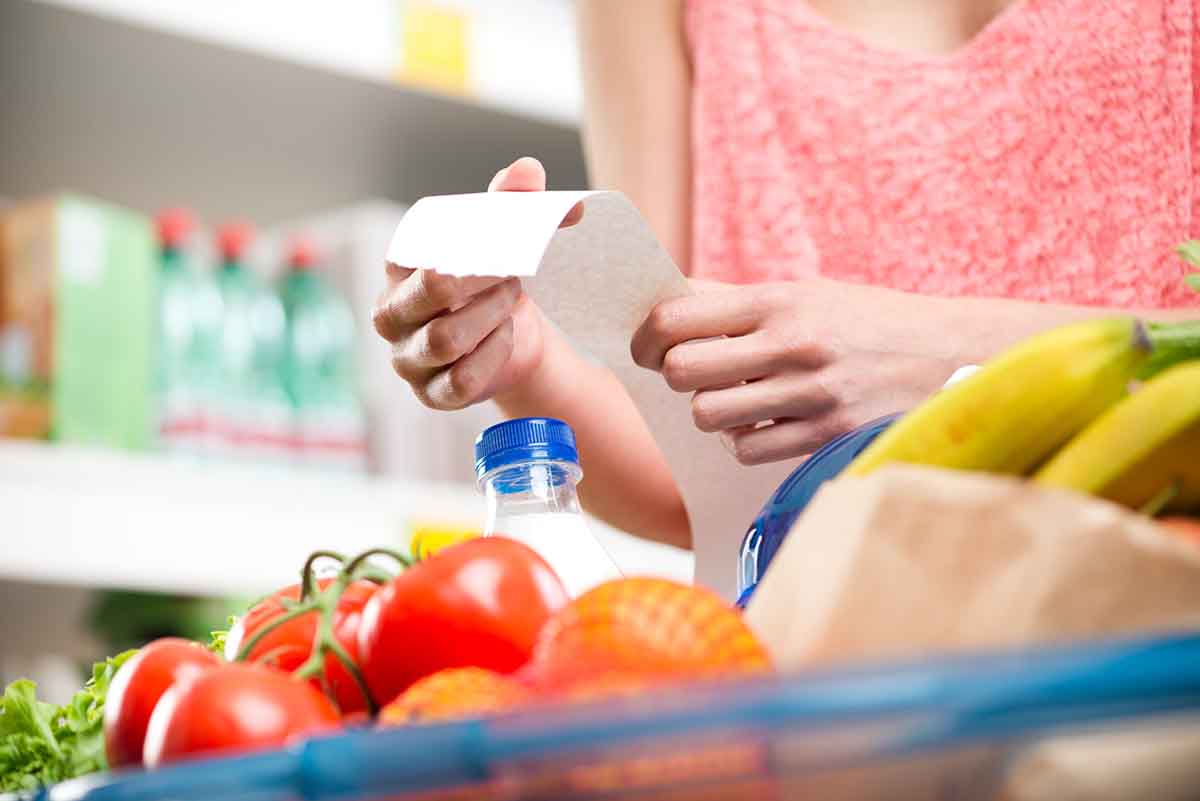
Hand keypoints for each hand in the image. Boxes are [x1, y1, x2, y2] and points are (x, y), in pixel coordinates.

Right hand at [372, 157, 580, 409]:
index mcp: (397, 266)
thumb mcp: (505, 237)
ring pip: (446, 339)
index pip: (419, 249)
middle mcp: (391, 313)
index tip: (503, 241)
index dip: (467, 244)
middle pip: (432, 290)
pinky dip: (493, 355)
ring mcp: (407, 357)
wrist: (515, 335)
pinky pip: (460, 380)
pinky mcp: (431, 394)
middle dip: (484, 279)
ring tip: (511, 301)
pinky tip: (507, 336)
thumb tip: (528, 170)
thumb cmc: (497, 278)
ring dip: (491, 316)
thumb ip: (512, 201)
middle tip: (513, 273)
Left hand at [630, 278, 962, 464]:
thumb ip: (737, 302)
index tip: (644, 346)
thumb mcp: (807, 294)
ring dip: (710, 411)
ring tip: (734, 399)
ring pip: (709, 415)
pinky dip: (744, 440)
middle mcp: (792, 344)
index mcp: (779, 300)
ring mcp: (809, 393)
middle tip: (688, 373)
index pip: (677, 317)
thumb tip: (666, 306)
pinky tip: (764, 423)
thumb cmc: (868, 321)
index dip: (645, 336)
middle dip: (675, 375)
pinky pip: (747, 449)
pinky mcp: (825, 435)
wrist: (952, 353)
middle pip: (682, 371)